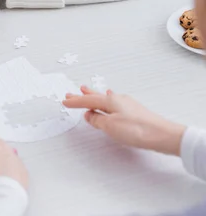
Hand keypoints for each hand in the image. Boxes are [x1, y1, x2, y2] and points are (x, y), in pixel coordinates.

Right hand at [63, 86, 185, 155]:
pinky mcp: (134, 111)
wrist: (161, 134)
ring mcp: (127, 104)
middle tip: (72, 93)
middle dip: (83, 95)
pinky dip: (108, 101)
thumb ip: (97, 120)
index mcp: (110, 101)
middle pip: (96, 96)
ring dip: (95, 96)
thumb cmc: (136, 129)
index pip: (88, 100)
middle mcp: (118, 99)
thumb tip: (89, 114)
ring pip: (106, 98)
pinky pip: (115, 102)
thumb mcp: (111, 126)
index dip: (75, 101)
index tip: (65, 100)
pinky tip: (111, 98)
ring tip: (86, 91)